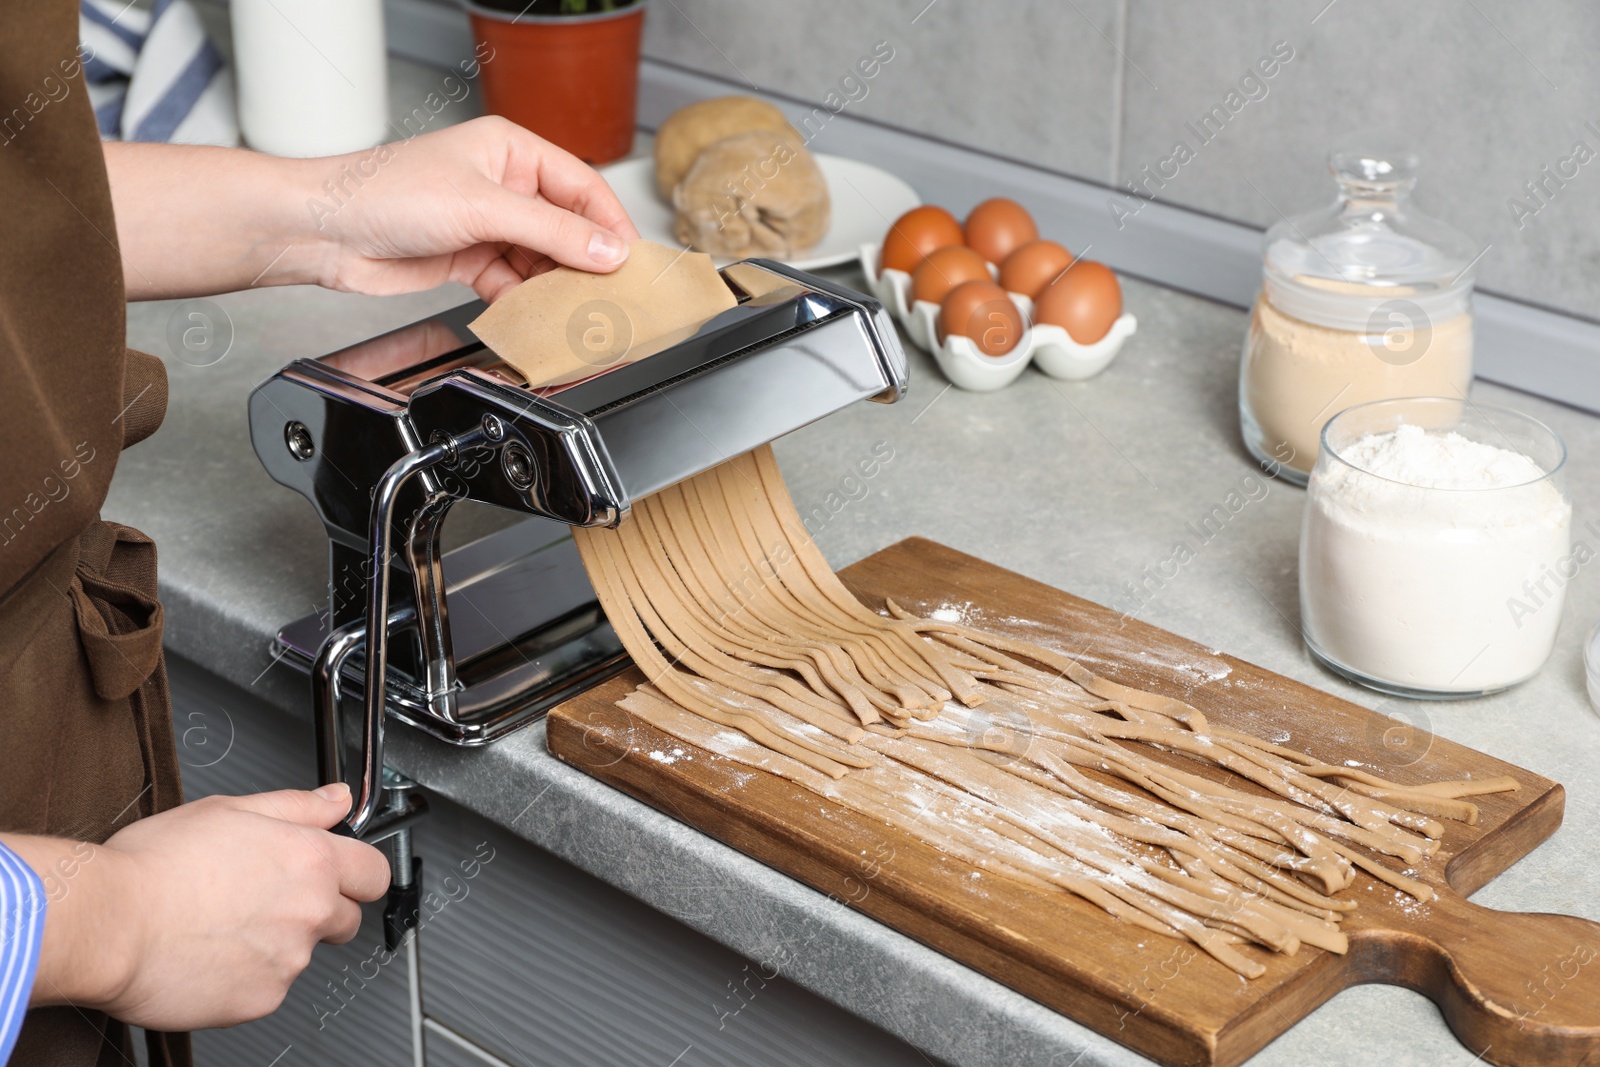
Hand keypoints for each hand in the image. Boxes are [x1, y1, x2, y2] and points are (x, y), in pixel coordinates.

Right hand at [12, 783, 389, 1029]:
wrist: (110, 923)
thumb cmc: (156, 866)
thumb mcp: (229, 809)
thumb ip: (297, 805)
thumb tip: (337, 798)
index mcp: (310, 859)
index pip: (375, 872)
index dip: (359, 872)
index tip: (343, 874)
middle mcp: (311, 911)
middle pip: (347, 917)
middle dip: (321, 909)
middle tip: (270, 899)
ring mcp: (290, 959)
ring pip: (302, 952)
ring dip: (277, 941)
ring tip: (222, 922)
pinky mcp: (262, 999)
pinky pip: (268, 986)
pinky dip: (246, 974)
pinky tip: (210, 953)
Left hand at [104, 116, 639, 301]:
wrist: (324, 232)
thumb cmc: (383, 193)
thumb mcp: (482, 207)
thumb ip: (551, 231)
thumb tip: (607, 249)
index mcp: (511, 151)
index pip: (581, 186)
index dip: (610, 223)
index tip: (632, 260)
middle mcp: (502, 186)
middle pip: (566, 227)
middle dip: (586, 261)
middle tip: (613, 294)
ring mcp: (486, 225)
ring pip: (541, 260)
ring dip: (556, 287)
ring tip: (577, 311)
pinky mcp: (469, 261)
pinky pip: (513, 284)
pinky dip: (526, 302)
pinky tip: (536, 316)